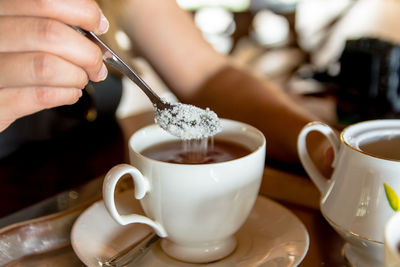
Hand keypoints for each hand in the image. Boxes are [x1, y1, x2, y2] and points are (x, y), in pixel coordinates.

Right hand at [0, 0, 108, 130]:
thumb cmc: (10, 62)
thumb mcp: (23, 33)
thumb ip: (50, 24)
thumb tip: (94, 24)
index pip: (43, 1)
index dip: (82, 11)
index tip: (98, 25)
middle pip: (50, 34)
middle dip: (87, 53)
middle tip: (96, 65)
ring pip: (46, 67)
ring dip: (77, 76)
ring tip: (81, 80)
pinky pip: (41, 96)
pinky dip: (67, 94)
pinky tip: (70, 92)